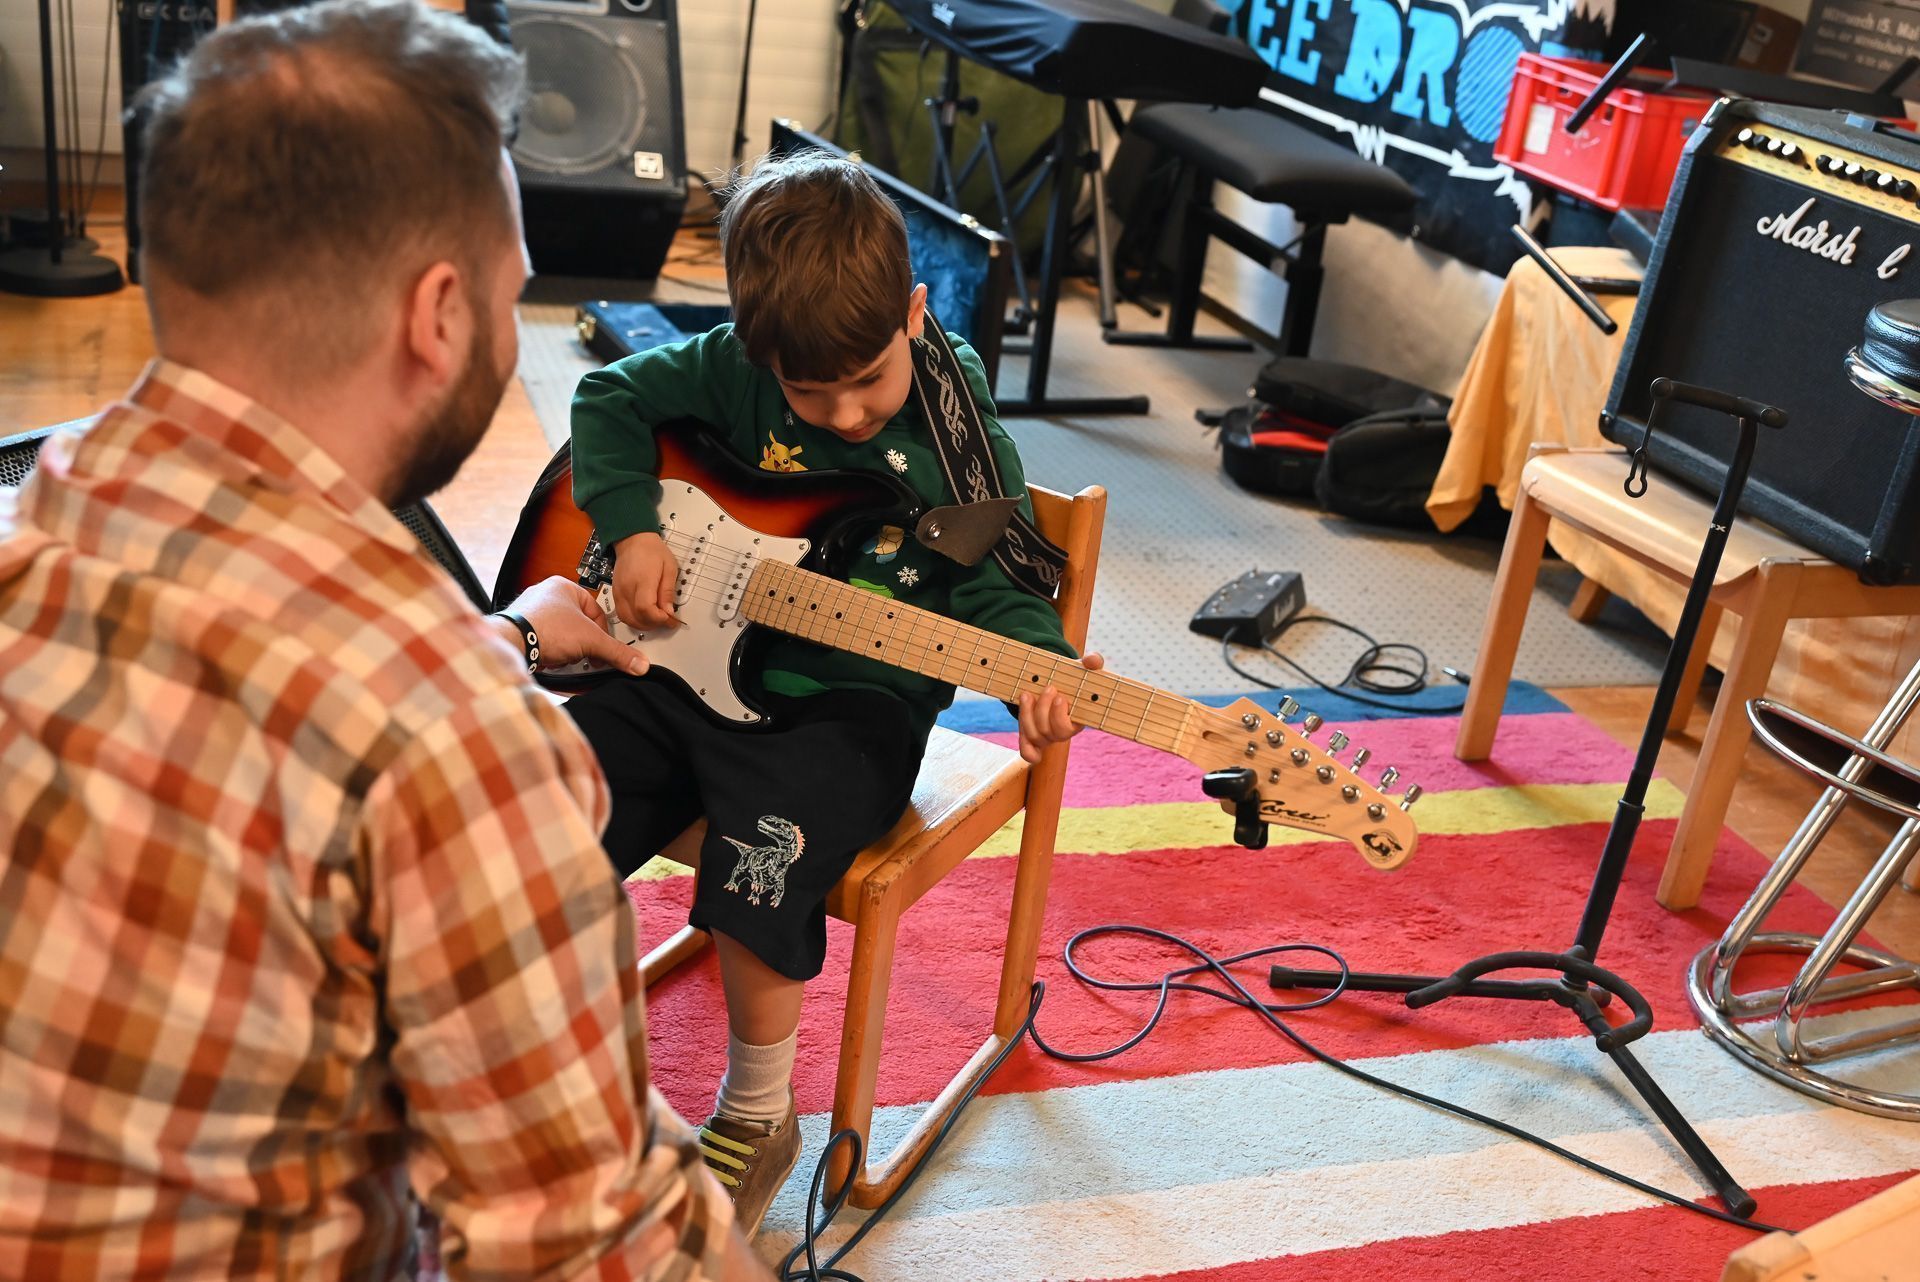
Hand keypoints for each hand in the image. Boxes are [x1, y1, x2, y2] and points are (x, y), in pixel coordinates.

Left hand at [496, 576, 647, 676]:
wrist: (512, 644)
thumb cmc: (545, 629)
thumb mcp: (592, 640)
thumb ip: (617, 652)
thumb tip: (638, 662)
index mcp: (564, 586)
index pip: (596, 610)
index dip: (603, 633)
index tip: (603, 648)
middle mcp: (545, 594)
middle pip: (579, 624)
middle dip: (582, 643)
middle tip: (584, 653)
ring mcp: (531, 610)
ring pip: (562, 634)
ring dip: (566, 649)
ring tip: (564, 656)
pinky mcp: (521, 627)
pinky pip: (544, 640)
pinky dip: (550, 651)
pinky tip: (550, 658)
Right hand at [612, 531, 680, 630]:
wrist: (632, 540)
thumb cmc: (652, 551)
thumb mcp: (669, 568)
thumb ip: (668, 592)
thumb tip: (669, 612)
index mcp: (642, 580)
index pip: (645, 609)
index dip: (659, 619)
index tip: (670, 618)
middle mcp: (627, 588)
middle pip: (636, 618)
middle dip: (653, 624)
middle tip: (666, 620)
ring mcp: (619, 592)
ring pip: (627, 619)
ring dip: (643, 625)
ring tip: (656, 619)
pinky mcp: (615, 594)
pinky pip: (622, 614)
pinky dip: (634, 620)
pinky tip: (645, 616)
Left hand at [1016, 652, 1103, 763]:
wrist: (1054, 685)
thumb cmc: (1073, 679)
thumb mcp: (1083, 669)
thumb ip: (1092, 662)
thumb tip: (1092, 661)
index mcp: (1078, 721)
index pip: (1068, 729)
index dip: (1059, 716)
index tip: (1060, 697)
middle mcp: (1062, 733)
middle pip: (1051, 732)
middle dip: (1044, 710)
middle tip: (1048, 689)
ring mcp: (1047, 738)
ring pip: (1035, 736)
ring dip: (1027, 715)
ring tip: (1027, 694)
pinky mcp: (1033, 740)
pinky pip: (1028, 753)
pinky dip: (1025, 745)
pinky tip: (1021, 721)